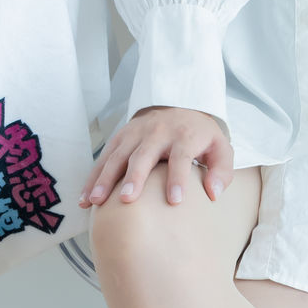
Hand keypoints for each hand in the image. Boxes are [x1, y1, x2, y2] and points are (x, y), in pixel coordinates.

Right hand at [78, 104, 232, 206]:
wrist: (179, 106)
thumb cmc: (201, 137)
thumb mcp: (220, 148)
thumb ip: (222, 171)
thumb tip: (213, 194)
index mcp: (185, 135)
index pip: (182, 157)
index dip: (178, 178)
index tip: (174, 201)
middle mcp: (158, 132)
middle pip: (144, 155)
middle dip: (134, 177)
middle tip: (127, 200)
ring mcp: (136, 133)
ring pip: (118, 156)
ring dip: (106, 178)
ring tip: (97, 201)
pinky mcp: (121, 137)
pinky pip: (104, 157)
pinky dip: (93, 177)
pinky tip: (85, 198)